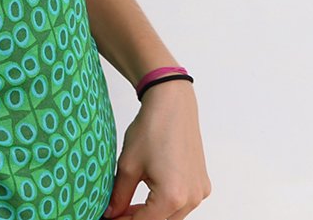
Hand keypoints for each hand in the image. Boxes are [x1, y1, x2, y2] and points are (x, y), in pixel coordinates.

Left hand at [103, 81, 210, 219]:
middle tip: (116, 212)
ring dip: (152, 213)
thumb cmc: (151, 129)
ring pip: (173, 216)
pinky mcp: (202, 184)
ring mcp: (200, 192)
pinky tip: (148, 193)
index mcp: (172, 196)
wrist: (172, 104)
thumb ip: (119, 195)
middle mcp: (191, 198)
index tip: (110, 217)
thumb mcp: (127, 164)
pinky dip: (166, 203)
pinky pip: (184, 203)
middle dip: (138, 219)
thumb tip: (110, 213)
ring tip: (129, 204)